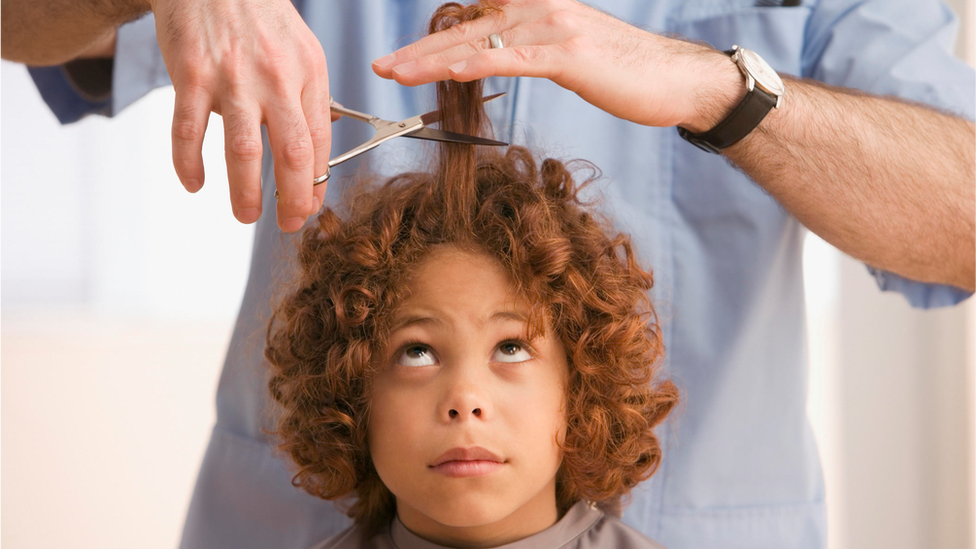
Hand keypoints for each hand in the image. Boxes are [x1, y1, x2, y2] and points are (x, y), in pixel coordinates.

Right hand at [149, 0, 338, 231]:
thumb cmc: (256, 15)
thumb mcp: (301, 49)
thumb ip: (308, 96)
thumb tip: (318, 141)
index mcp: (307, 74)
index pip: (319, 142)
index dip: (317, 183)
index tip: (311, 207)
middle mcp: (274, 79)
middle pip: (291, 153)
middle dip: (294, 198)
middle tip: (289, 223)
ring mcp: (232, 79)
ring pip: (244, 151)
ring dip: (245, 192)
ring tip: (246, 215)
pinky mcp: (192, 77)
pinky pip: (189, 132)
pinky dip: (189, 164)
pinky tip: (194, 183)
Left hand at [371, 0, 743, 132]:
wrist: (675, 78)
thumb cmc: (622, 70)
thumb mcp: (566, 52)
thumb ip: (529, 48)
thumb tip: (497, 57)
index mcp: (535, 6)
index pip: (472, 18)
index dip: (432, 37)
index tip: (398, 56)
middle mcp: (538, 6)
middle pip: (464, 27)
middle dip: (417, 50)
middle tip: (380, 67)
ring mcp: (553, 26)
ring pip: (479, 41)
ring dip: (432, 60)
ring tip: (394, 73)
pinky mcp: (568, 54)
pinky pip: (513, 58)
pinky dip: (479, 62)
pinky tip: (448, 70)